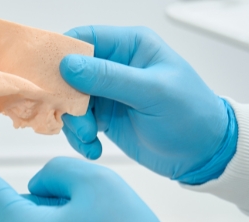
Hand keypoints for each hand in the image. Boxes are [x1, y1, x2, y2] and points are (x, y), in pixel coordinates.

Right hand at [60, 26, 236, 183]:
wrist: (203, 154)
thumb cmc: (191, 116)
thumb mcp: (152, 93)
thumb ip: (109, 77)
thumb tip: (68, 64)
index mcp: (130, 47)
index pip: (82, 39)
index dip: (58, 55)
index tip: (45, 78)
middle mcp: (114, 66)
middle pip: (67, 73)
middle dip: (66, 99)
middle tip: (74, 120)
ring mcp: (107, 92)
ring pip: (68, 101)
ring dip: (73, 123)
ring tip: (90, 139)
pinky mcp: (103, 117)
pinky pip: (76, 123)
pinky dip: (79, 138)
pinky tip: (94, 148)